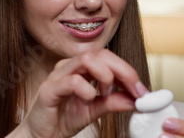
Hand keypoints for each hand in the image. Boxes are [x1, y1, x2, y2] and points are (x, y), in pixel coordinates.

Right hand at [6, 49, 148, 137]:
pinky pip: (71, 80)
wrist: (42, 135)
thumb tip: (136, 98)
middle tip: (135, 90)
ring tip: (106, 92)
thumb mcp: (95, 110)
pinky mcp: (49, 89)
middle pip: (100, 53)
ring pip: (86, 59)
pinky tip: (89, 99)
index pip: (108, 58)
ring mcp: (58, 76)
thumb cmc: (63, 118)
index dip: (127, 70)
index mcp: (81, 69)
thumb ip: (113, 101)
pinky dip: (86, 89)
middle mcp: (70, 67)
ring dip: (105, 75)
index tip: (142, 90)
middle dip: (122, 70)